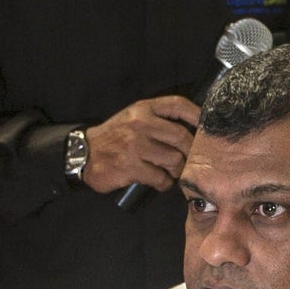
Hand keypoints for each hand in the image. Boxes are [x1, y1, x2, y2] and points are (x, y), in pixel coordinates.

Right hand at [81, 95, 199, 193]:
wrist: (83, 154)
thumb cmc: (114, 137)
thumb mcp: (133, 118)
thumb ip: (158, 119)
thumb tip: (192, 128)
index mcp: (143, 109)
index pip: (177, 105)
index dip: (197, 115)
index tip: (206, 127)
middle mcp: (140, 124)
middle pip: (181, 137)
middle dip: (191, 152)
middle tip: (189, 160)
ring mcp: (134, 146)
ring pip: (174, 160)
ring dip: (177, 170)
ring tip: (171, 172)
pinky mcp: (130, 167)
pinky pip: (160, 178)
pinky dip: (163, 183)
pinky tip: (158, 181)